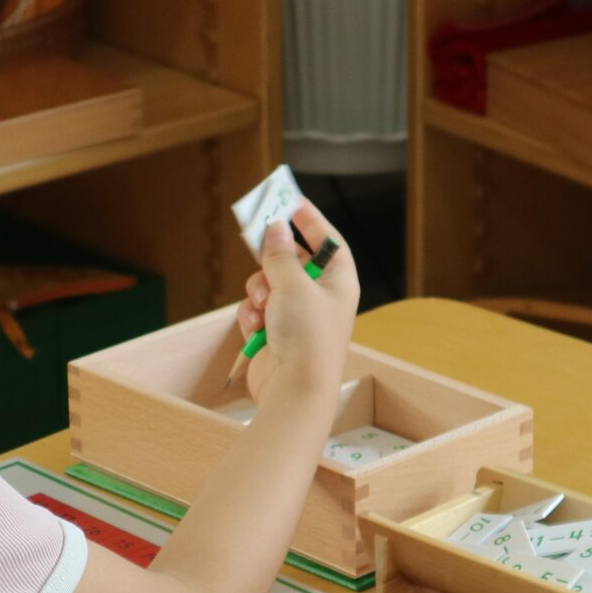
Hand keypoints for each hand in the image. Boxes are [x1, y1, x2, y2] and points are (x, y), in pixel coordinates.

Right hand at [235, 199, 358, 406]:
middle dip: (273, 259)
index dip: (311, 220)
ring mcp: (297, 317)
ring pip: (268, 284)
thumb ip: (281, 253)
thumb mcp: (294, 285)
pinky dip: (252, 315)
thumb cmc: (307, 338)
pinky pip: (257, 310)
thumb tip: (275, 228)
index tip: (291, 201)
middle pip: (293, 260)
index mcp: (339, 282)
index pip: (327, 241)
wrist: (295, 391)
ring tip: (263, 306)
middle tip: (254, 238)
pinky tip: (256, 327)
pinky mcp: (275, 334)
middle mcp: (320, 297)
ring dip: (258, 291)